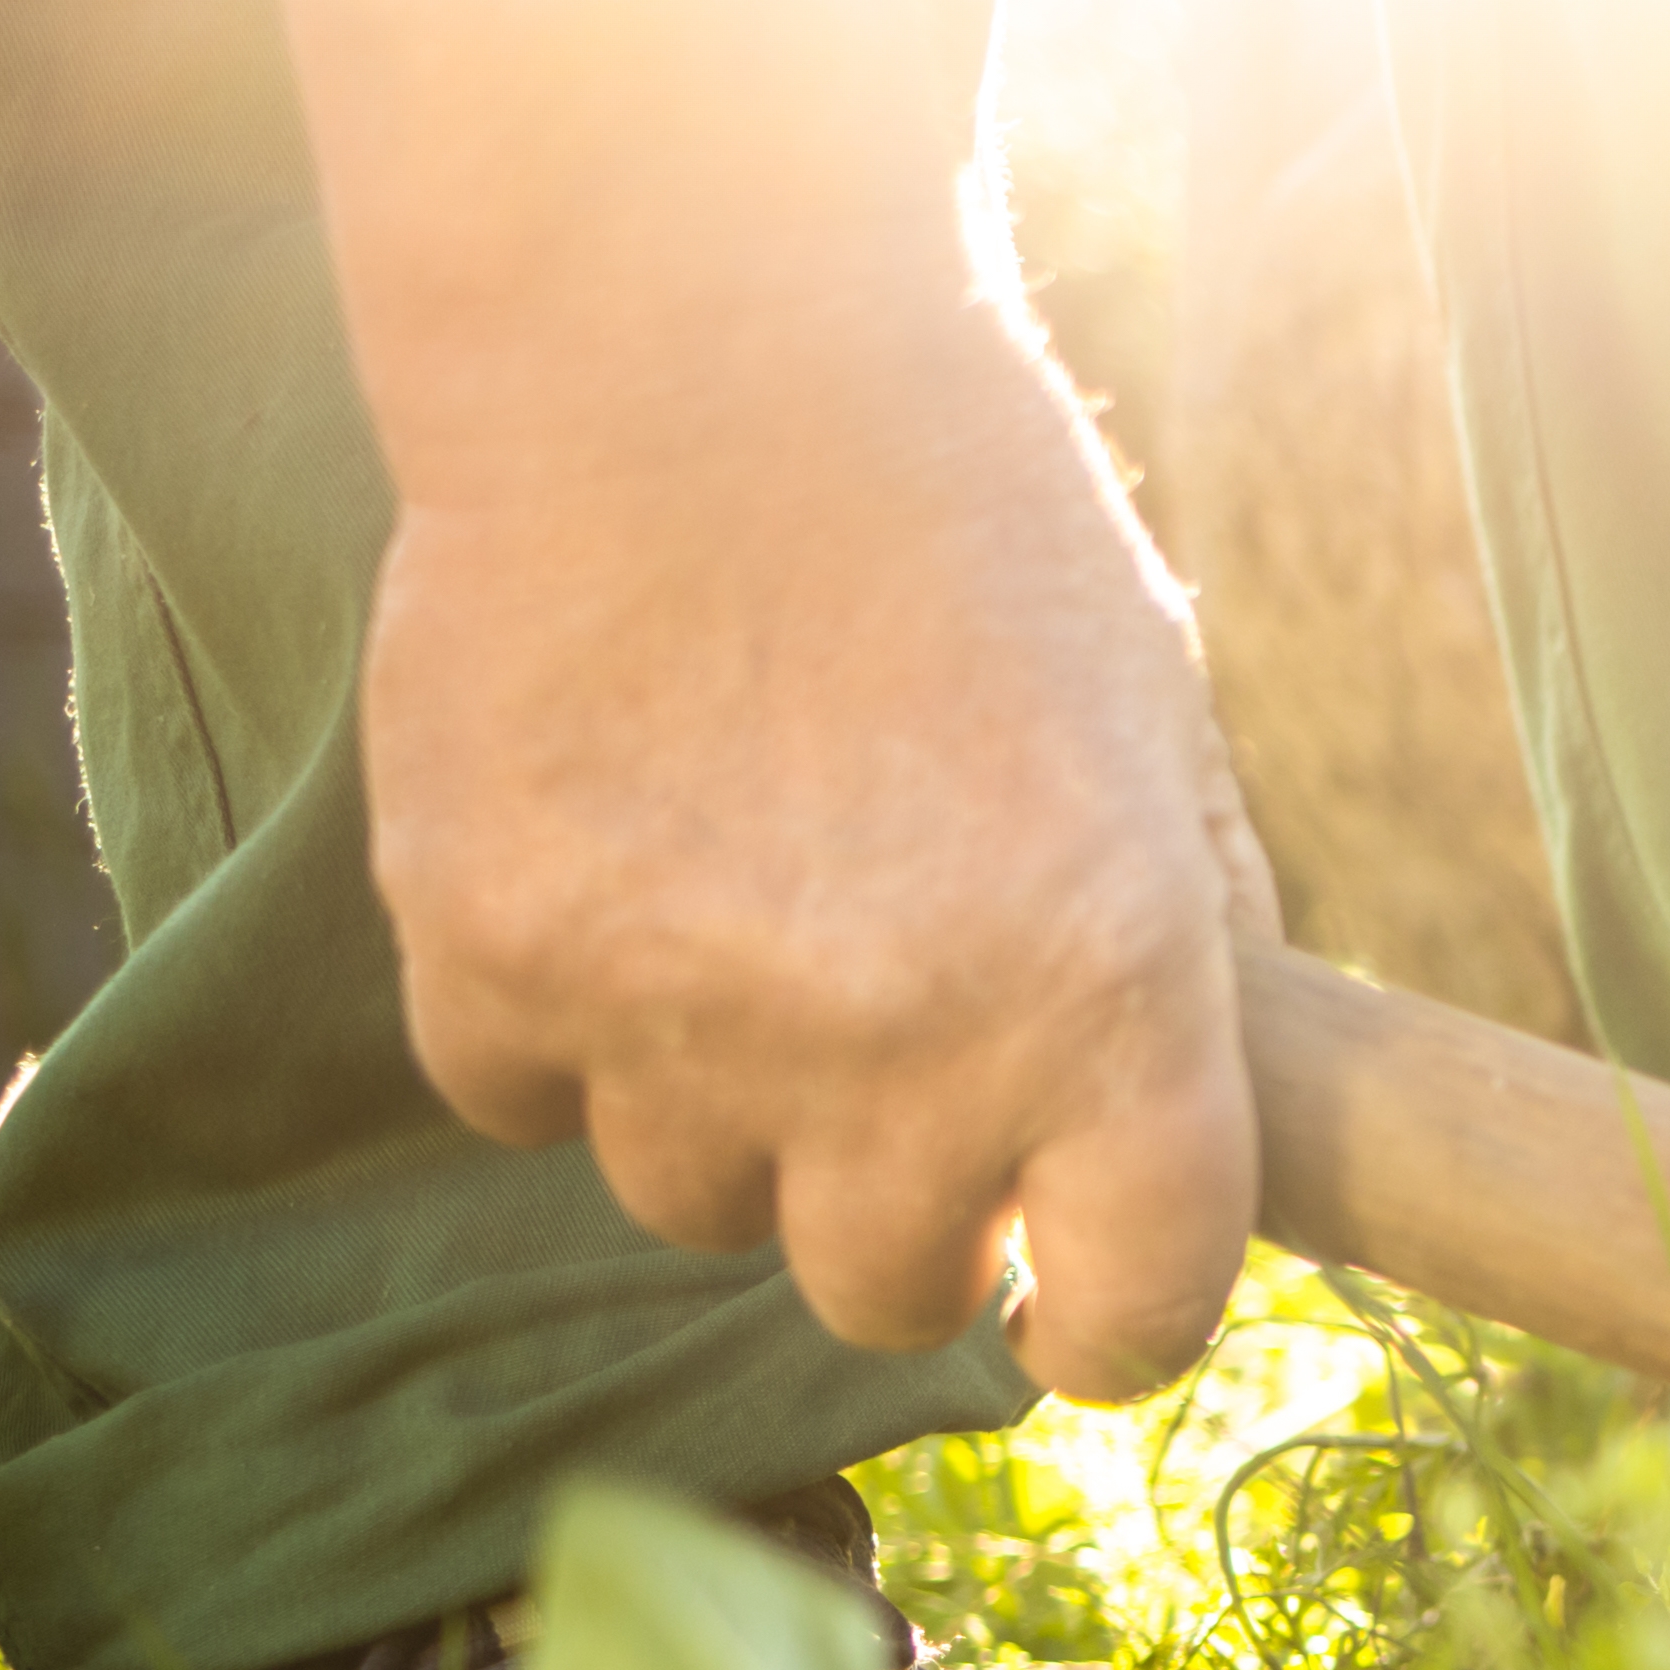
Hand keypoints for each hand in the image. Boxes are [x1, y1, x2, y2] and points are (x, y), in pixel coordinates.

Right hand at [362, 309, 1269, 1402]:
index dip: (1107, 1326)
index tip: (1073, 1301)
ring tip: (739, 910)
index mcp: (1110, 1003)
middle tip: (888, 1069)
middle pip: (879, 1292)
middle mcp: (898, 1046)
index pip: (1136, 1317)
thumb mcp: (1159, 736)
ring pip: (691, 1200)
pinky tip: (602, 865)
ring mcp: (675, 1014)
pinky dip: (551, 1023)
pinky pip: (519, 1097)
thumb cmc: (967, 526)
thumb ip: (1181, 955)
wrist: (699, 343)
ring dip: (722, 1109)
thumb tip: (1184, 1145)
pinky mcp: (485, 952)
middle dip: (896, 1213)